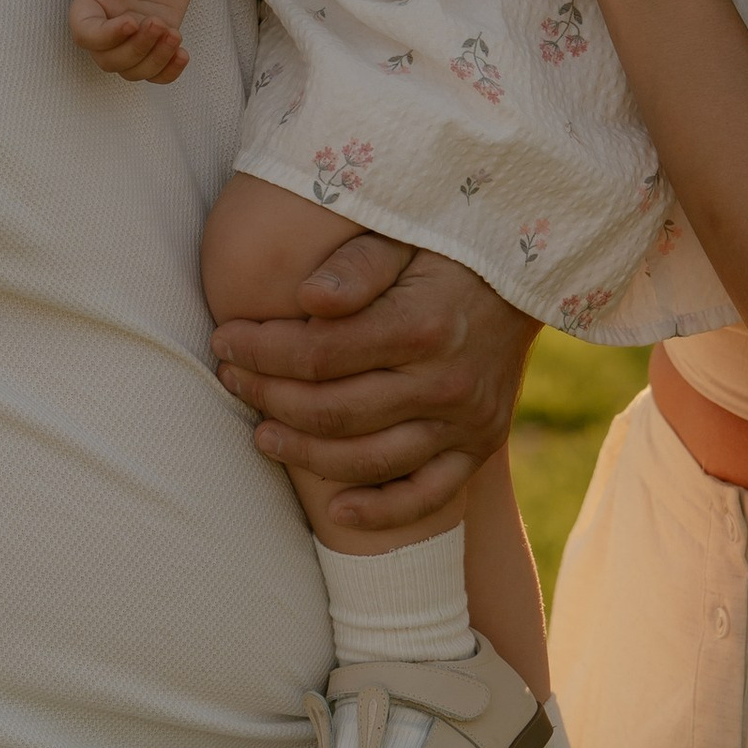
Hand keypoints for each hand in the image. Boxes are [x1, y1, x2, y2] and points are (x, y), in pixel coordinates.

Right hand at [71, 0, 196, 82]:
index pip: (84, 33)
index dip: (105, 37)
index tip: (132, 20)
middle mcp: (108, 21)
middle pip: (108, 60)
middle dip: (136, 50)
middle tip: (160, 23)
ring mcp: (133, 34)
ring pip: (132, 71)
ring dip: (154, 61)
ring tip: (175, 34)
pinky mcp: (158, 37)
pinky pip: (157, 71)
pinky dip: (169, 72)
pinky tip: (183, 53)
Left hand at [209, 234, 536, 532]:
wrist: (523, 280)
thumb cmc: (445, 251)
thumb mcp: (403, 236)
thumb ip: (356, 265)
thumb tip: (307, 299)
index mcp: (423, 324)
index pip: (320, 354)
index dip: (261, 351)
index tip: (224, 341)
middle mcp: (447, 381)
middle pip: (335, 411)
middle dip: (268, 397)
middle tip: (230, 381)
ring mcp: (466, 422)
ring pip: (369, 460)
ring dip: (303, 453)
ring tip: (261, 434)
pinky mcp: (480, 447)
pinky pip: (429, 496)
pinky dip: (381, 511)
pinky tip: (336, 511)